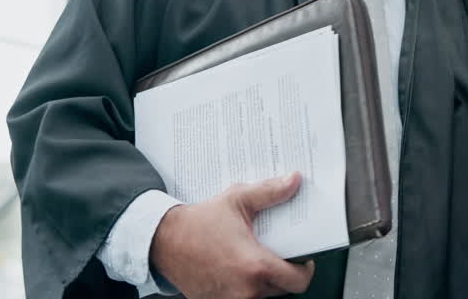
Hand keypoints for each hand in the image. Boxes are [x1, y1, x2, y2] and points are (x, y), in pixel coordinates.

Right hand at [149, 172, 315, 298]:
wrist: (163, 241)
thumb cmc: (198, 222)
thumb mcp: (237, 200)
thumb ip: (270, 192)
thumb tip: (294, 181)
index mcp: (256, 267)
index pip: (298, 281)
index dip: (304, 270)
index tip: (302, 259)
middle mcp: (245, 290)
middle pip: (282, 290)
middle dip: (283, 273)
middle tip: (276, 254)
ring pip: (262, 296)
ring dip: (264, 282)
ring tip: (254, 259)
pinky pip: (241, 298)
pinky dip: (244, 287)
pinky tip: (237, 269)